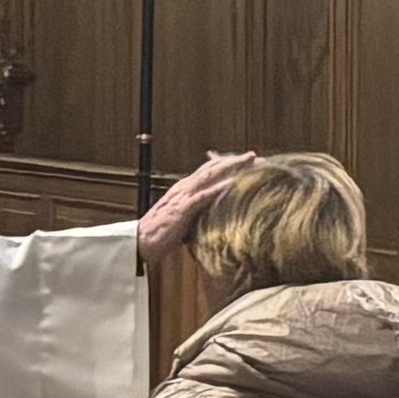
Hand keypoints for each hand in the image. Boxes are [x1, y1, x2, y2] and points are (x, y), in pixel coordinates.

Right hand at [137, 151, 256, 262]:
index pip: (210, 169)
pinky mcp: (182, 209)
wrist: (142, 242)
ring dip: (230, 166)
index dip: (229, 163)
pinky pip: (202, 197)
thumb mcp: (187, 217)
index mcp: (187, 188)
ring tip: (249, 160)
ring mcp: (183, 196)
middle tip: (257, 156)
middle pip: (213, 167)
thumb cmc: (164, 232)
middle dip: (235, 160)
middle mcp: (185, 187)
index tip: (250, 160)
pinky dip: (217, 189)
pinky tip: (232, 184)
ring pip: (210, 175)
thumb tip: (218, 212)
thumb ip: (200, 210)